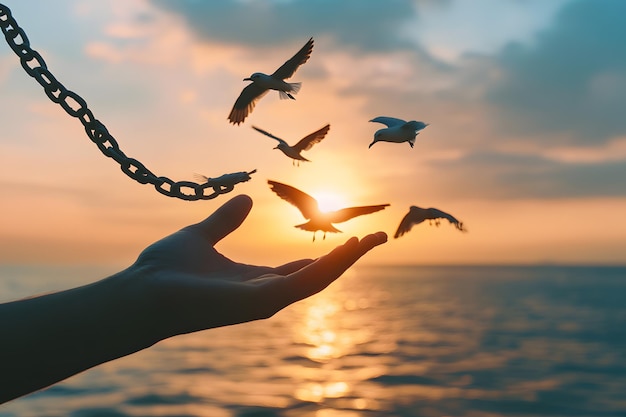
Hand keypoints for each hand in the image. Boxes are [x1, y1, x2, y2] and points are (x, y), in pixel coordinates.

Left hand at [132, 194, 387, 339]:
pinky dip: (329, 265)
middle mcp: (265, 293)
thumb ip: (226, 220)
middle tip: (378, 237)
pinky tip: (348, 247)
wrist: (139, 293)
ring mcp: (264, 300)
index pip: (302, 267)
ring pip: (319, 280)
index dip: (328, 253)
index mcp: (254, 279)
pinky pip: (304, 282)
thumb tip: (247, 198)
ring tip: (373, 239)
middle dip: (349, 257)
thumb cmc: (164, 270)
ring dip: (347, 260)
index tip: (351, 235)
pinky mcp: (260, 301)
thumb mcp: (202, 235)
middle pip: (319, 275)